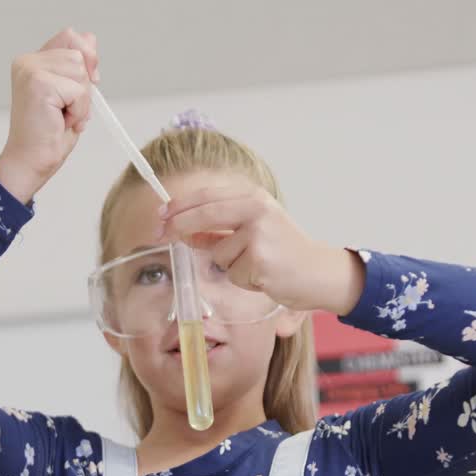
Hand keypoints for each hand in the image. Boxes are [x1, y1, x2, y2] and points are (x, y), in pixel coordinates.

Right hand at [0, 28, 99, 202]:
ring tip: (62, 116)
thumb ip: (77, 64)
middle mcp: (27, 61)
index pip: (71, 36)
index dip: (86, 58)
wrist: (31, 161)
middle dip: (84, 86)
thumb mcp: (70, 92)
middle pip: (79, 54)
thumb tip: (90, 38)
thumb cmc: (48, 133)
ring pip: (81, 71)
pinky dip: (79, 111)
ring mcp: (30, 70)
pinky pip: (79, 91)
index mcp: (32, 60)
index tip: (87, 82)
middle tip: (66, 109)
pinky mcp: (38, 84)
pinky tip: (61, 122)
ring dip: (81, 100)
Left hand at [160, 181, 364, 314]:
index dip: (178, 205)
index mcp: (253, 196)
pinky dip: (241, 279)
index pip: (206, 196)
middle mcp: (256, 209)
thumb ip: (217, 228)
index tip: (160, 216)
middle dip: (178, 225)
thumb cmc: (283, 252)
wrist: (317, 273)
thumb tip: (179, 228)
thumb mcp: (252, 229)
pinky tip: (262, 275)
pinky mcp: (259, 259)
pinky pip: (231, 272)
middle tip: (159, 234)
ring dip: (228, 265)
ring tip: (254, 265)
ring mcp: (258, 233)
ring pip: (217, 252)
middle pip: (203, 213)